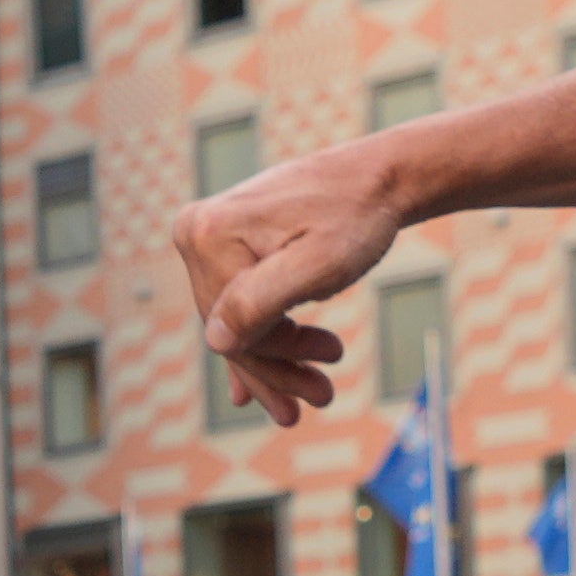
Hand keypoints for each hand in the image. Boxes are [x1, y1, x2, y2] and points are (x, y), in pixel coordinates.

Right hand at [177, 142, 418, 425]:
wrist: (378, 177)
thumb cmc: (355, 217)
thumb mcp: (317, 265)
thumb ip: (261, 301)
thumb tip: (216, 342)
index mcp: (209, 235)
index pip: (234, 326)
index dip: (278, 363)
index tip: (324, 384)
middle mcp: (197, 232)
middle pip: (233, 326)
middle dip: (280, 368)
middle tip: (323, 398)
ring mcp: (210, 236)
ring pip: (240, 320)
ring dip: (277, 361)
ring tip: (317, 390)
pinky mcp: (229, 241)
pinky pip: (239, 301)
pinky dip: (259, 339)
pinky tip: (260, 384)